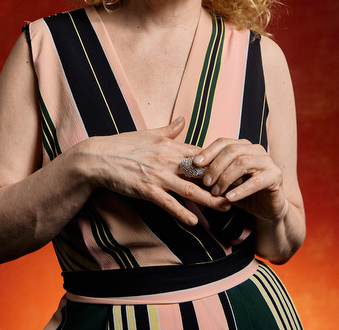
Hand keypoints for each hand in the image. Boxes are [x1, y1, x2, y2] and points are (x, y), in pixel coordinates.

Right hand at [84, 117, 230, 224]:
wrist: (98, 157)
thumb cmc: (123, 144)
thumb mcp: (149, 133)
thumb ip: (170, 129)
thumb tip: (183, 119)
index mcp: (170, 146)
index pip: (201, 154)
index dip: (220, 161)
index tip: (236, 167)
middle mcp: (167, 160)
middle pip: (201, 173)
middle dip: (221, 182)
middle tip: (240, 190)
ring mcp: (157, 175)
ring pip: (189, 189)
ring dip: (209, 199)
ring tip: (226, 207)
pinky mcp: (146, 189)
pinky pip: (167, 203)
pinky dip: (181, 212)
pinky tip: (194, 221)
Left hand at [193, 139, 286, 221]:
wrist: (267, 209)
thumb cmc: (243, 193)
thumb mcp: (225, 182)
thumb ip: (212, 174)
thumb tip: (191, 169)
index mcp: (244, 146)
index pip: (224, 142)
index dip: (208, 151)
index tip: (195, 163)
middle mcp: (256, 150)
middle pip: (232, 150)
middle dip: (215, 166)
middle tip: (205, 182)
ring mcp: (267, 161)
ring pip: (242, 163)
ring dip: (226, 178)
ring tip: (216, 192)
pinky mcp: (275, 176)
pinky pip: (256, 181)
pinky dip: (241, 190)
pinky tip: (230, 198)